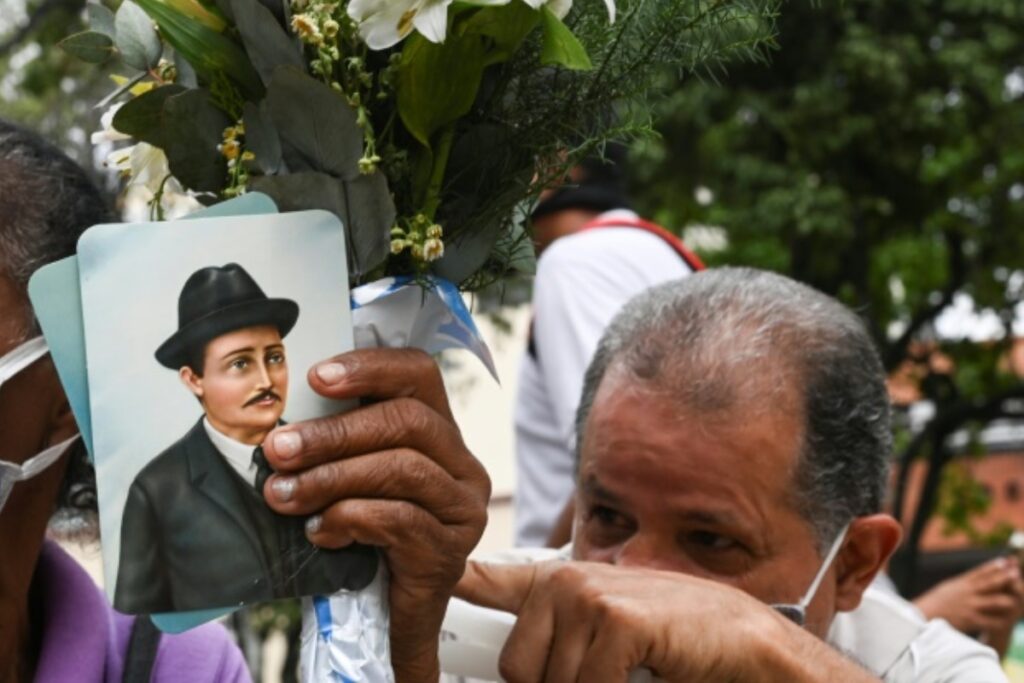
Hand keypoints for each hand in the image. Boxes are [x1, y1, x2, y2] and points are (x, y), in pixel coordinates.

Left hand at [261, 348, 490, 682]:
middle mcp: (463, 464)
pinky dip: (349, 518)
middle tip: (277, 450)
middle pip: (409, 421)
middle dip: (335, 433)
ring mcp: (463, 508)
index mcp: (441, 432)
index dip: (370, 367)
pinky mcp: (451, 551)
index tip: (315, 377)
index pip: (419, 374)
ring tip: (283, 495)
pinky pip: (399, 519)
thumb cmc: (364, 537)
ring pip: (403, 468)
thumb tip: (279, 420)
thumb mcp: (353, 479)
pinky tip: (320, 531)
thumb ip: (336, 444)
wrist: (389, 621)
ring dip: (332, 478)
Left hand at [455, 560, 876, 682]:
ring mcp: (587, 595)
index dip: (451, 589)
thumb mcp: (600, 635)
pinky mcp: (614, 618)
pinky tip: (642, 673)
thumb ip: (555, 642)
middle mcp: (562, 581)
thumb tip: (513, 670)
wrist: (737, 639)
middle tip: (597, 677)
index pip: (484, 579)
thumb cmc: (668, 640)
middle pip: (516, 668)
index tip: (430, 597)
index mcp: (556, 583)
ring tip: (624, 674)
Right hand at [914, 556, 1023, 635]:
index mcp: (961, 583)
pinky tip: (1006, 622)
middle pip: (989, 583)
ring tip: (1014, 601)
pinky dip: (999, 622)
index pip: (979, 572)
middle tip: (1017, 573)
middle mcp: (967, 593)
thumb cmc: (937, 601)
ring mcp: (969, 606)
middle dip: (1003, 578)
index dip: (993, 566)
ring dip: (1006, 601)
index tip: (1004, 561)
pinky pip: (990, 622)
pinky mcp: (970, 620)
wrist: (924, 615)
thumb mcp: (949, 587)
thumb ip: (963, 582)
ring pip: (993, 602)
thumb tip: (975, 576)